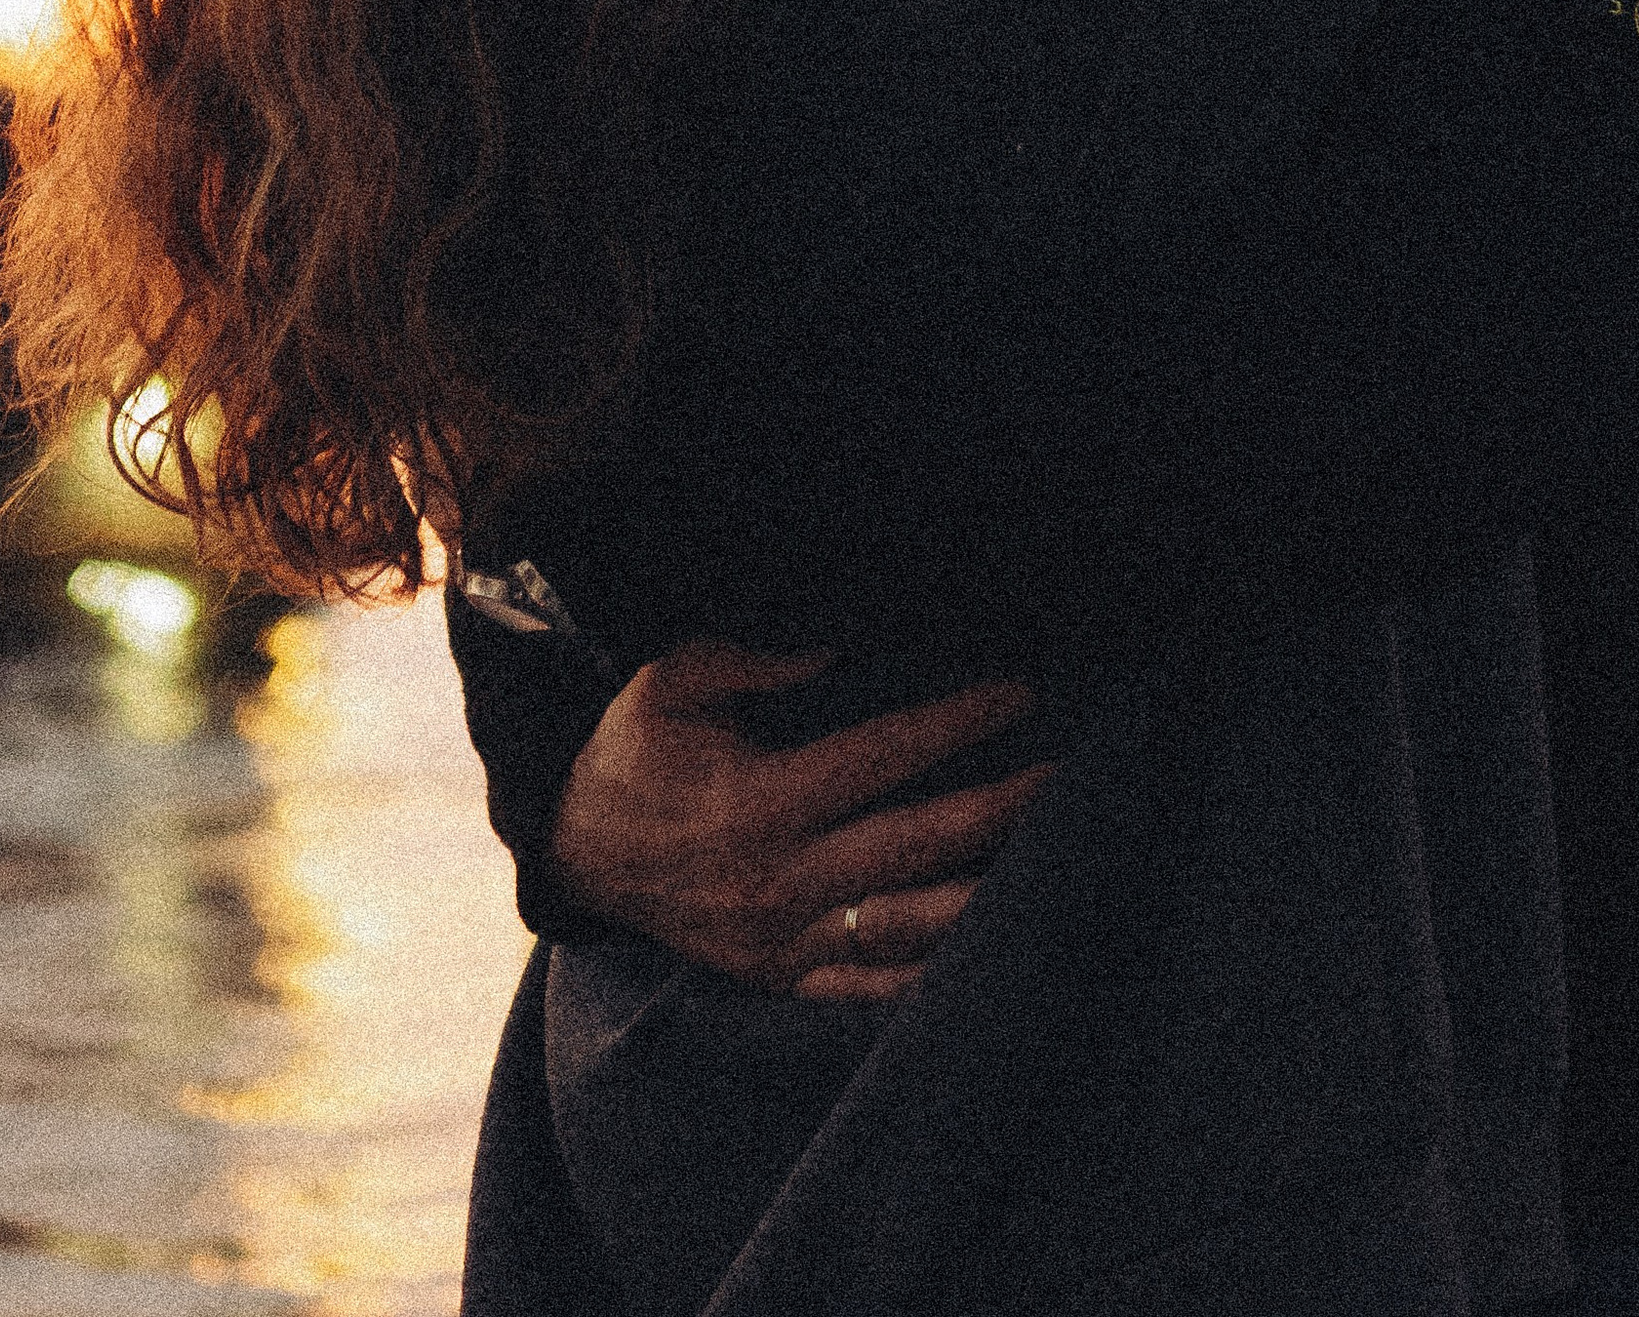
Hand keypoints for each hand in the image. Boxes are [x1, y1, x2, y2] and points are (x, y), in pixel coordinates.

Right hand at [547, 640, 1055, 1002]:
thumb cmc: (630, 753)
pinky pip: (867, 994)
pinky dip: (929, 981)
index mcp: (759, 800)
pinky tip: (987, 961)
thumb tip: (833, 645)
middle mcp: (780, 880)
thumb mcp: (668, 683)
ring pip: (905, 929)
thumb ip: (751, 659)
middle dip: (999, 810)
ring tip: (1055, 867)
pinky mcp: (780, 979)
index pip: (882, 756)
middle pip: (915, 846)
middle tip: (1066, 777)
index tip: (1017, 692)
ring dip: (984, 899)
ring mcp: (782, 941)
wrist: (572, 851)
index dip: (955, 723)